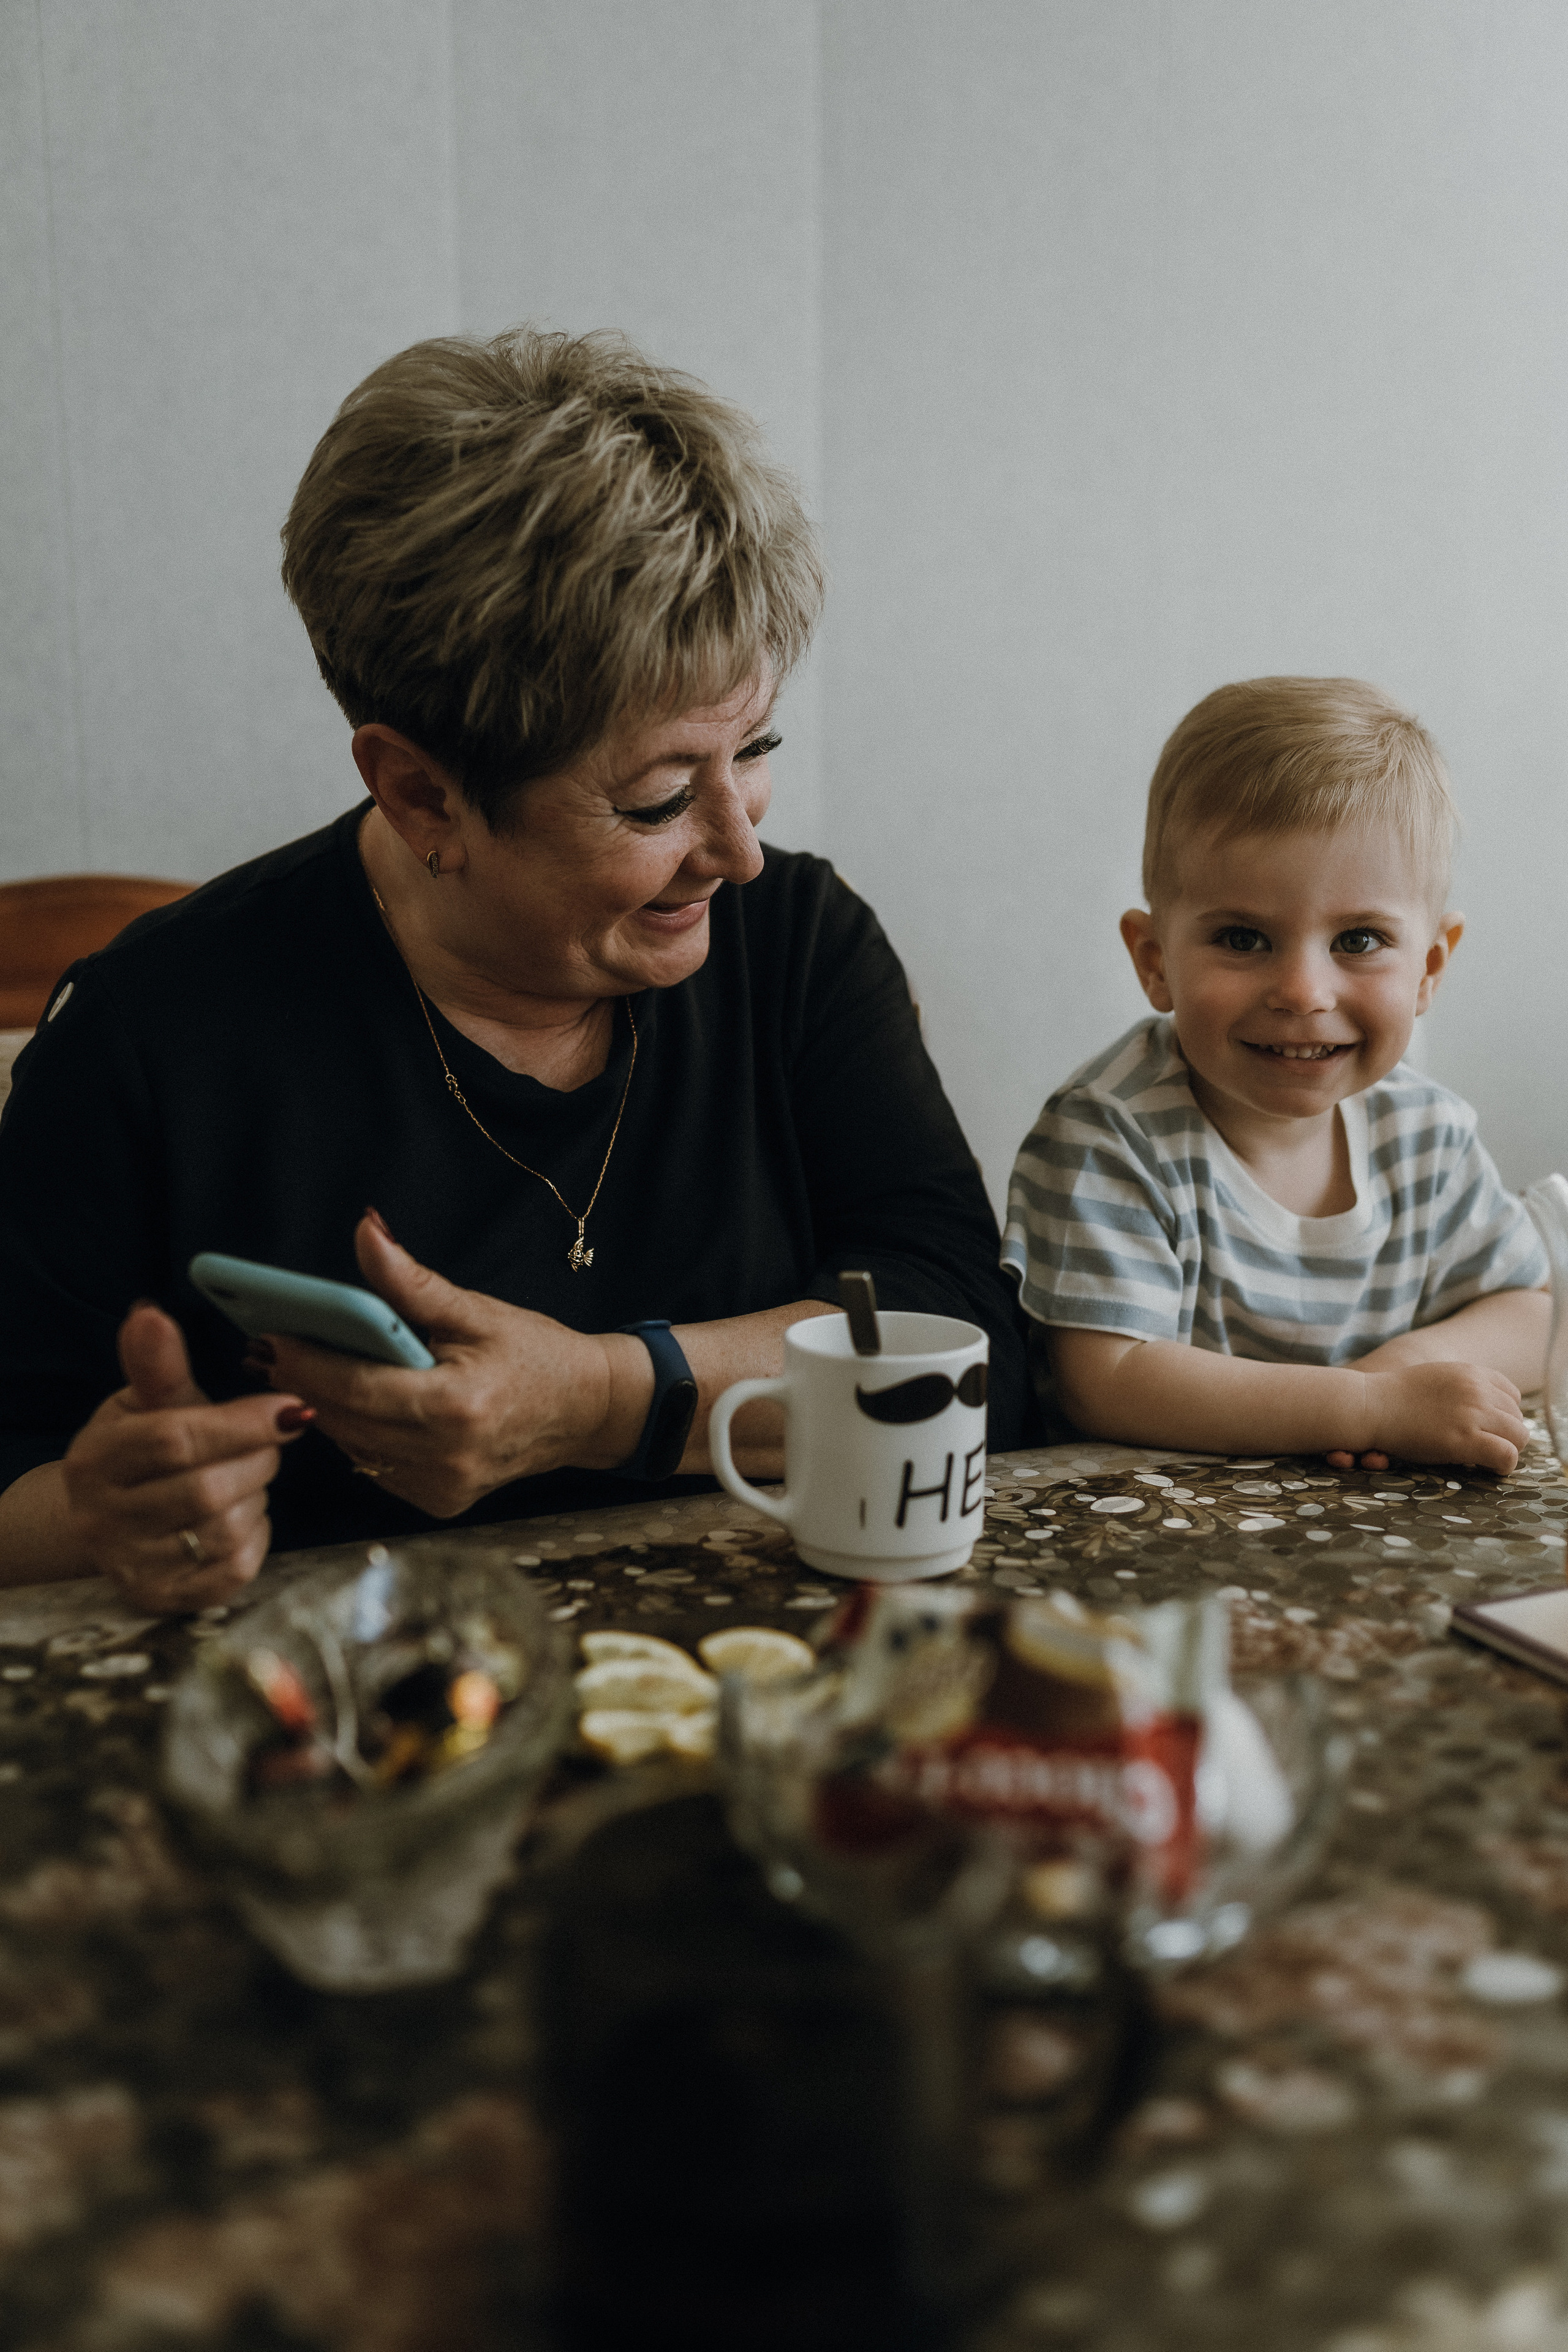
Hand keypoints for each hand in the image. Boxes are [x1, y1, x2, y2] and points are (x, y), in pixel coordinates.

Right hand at [61, 1305, 307, 1610]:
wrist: (112, 1518)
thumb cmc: (142, 1448)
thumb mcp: (145, 1402)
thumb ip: (158, 1365)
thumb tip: (151, 1314)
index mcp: (95, 1460)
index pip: (174, 1439)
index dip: (241, 1422)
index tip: (290, 1405)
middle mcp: (103, 1518)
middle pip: (206, 1489)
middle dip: (259, 1458)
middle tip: (272, 1440)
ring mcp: (132, 1565)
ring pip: (226, 1529)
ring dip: (258, 1496)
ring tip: (249, 1475)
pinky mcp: (165, 1599)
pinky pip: (235, 1569)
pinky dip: (257, 1536)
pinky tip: (246, 1515)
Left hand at [254, 1213, 644, 1517]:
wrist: (586, 1410)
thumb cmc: (535, 1354)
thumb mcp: (475, 1310)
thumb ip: (410, 1281)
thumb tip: (365, 1233)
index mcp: (455, 1407)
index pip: (356, 1386)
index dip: (305, 1362)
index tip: (267, 1335)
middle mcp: (445, 1457)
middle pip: (345, 1418)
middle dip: (302, 1382)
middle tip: (266, 1346)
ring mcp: (441, 1487)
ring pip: (352, 1445)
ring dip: (325, 1407)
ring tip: (299, 1367)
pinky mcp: (438, 1501)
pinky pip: (374, 1465)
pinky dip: (359, 1432)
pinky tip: (354, 1402)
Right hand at [1338, 1360, 1528, 1475]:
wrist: (1369, 1405)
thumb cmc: (1394, 1397)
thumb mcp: (1435, 1378)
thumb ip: (1462, 1387)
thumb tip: (1479, 1406)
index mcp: (1472, 1373)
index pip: (1512, 1396)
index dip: (1503, 1416)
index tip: (1487, 1429)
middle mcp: (1478, 1390)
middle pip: (1518, 1418)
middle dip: (1505, 1435)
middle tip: (1484, 1447)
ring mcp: (1473, 1414)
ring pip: (1519, 1436)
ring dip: (1506, 1449)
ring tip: (1485, 1459)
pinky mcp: (1465, 1440)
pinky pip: (1507, 1455)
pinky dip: (1504, 1465)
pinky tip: (1488, 1468)